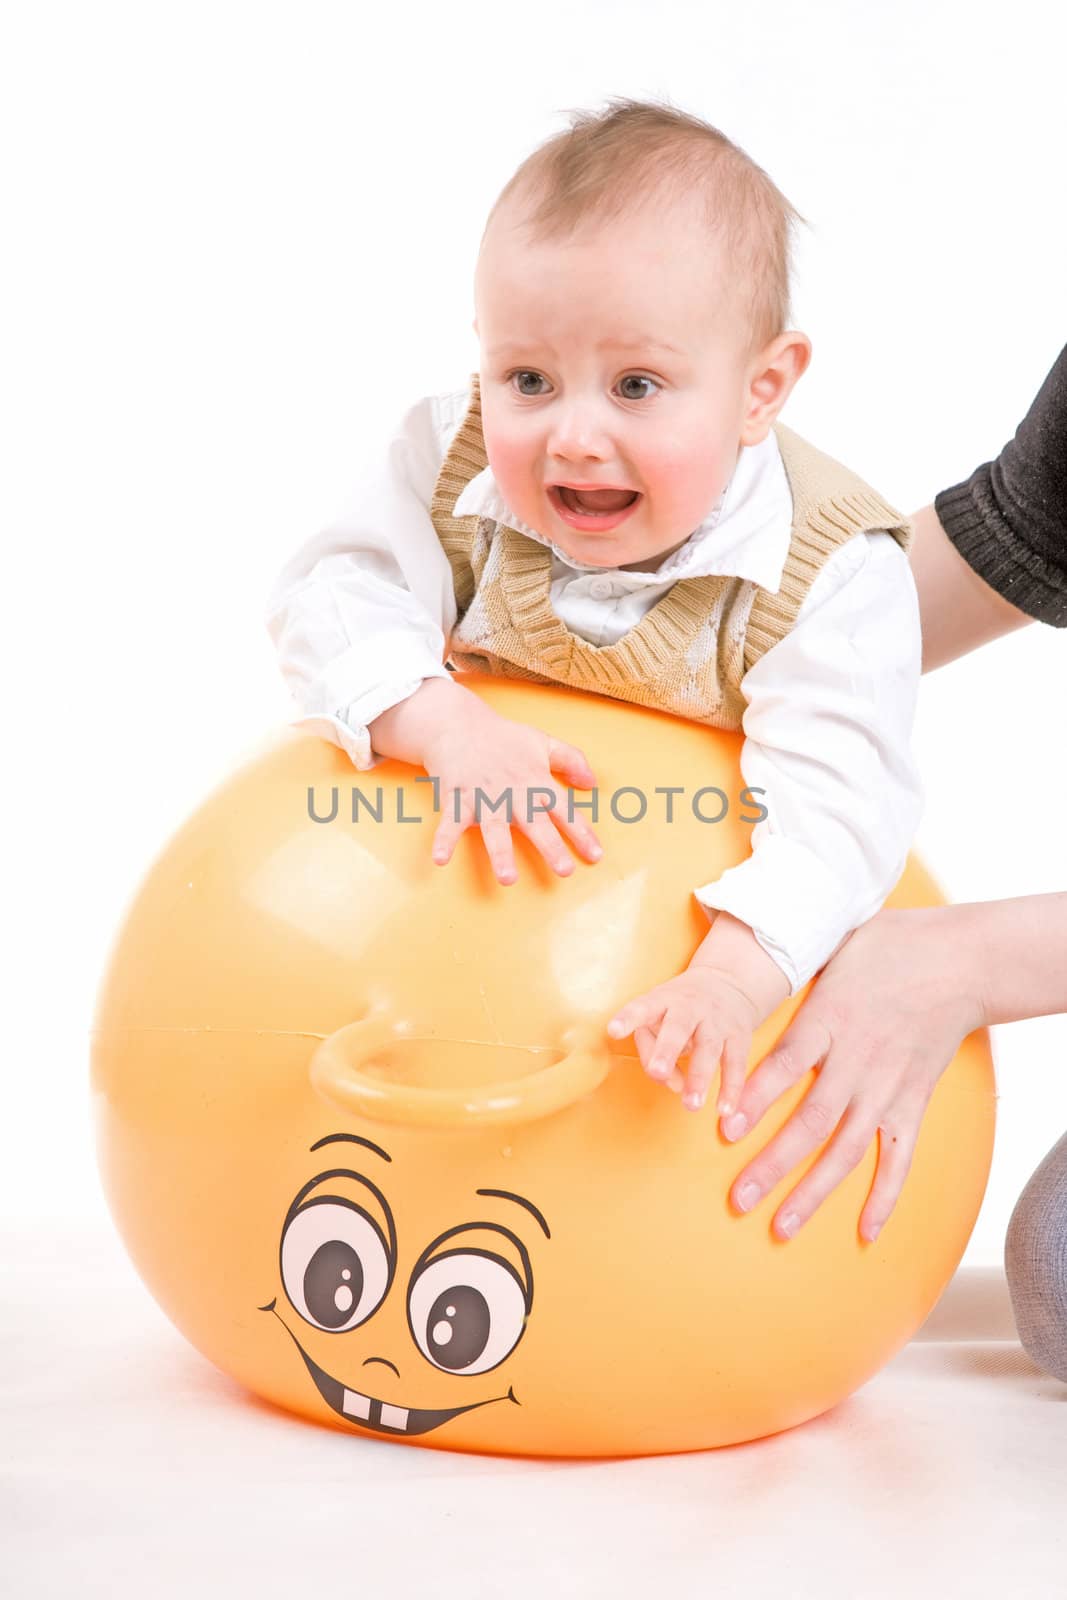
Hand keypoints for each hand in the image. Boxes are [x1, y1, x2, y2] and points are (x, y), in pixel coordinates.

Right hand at [421, 693, 602, 883]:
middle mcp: (513, 792)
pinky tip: (440, 860)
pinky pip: (449, 823)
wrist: (458, 724)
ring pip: (494, 829)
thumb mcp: (543, 742)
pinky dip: (443, 840)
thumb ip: (571, 760)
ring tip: (508, 879)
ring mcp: (483, 797)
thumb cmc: (503, 738)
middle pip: (535, 823)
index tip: (596, 855)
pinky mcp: (456, 799)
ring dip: (501, 853)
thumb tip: (592, 783)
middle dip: (550, 847)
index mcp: (536, 781)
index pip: (564, 810)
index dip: (581, 833)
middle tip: (564, 870)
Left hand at [607, 966, 759, 1113]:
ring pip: (708, 1049)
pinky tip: (724, 1110)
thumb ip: (652, 1050)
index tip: (613, 1030)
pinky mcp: (738, 1036)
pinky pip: (735, 1064)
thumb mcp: (659, 1015)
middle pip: (677, 1028)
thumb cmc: (678, 1008)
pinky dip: (731, 1087)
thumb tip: (672, 1085)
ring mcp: (716, 1021)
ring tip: (690, 1105)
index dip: (628, 1018)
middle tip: (657, 1072)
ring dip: (699, 1078)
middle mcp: (689, 1008)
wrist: (728, 983)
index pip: (642, 1007)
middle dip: (667, 1050)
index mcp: (662, 1000)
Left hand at [719, 907, 985, 1242]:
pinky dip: (885, 1196)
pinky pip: (899, 1157)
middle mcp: (856, 1061)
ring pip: (846, 1149)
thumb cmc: (890, 946)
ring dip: (813, 1191)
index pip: (784, 1067)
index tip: (725, 1129)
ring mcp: (887, 1087)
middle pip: (810, 1122)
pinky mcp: (913, 1102)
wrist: (959, 961)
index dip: (754, 1099)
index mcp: (828, 1020)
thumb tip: (756, 952)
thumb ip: (795, 964)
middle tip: (739, 1200)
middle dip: (772, 1165)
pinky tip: (866, 1232)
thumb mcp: (834, 946)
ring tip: (782, 1226)